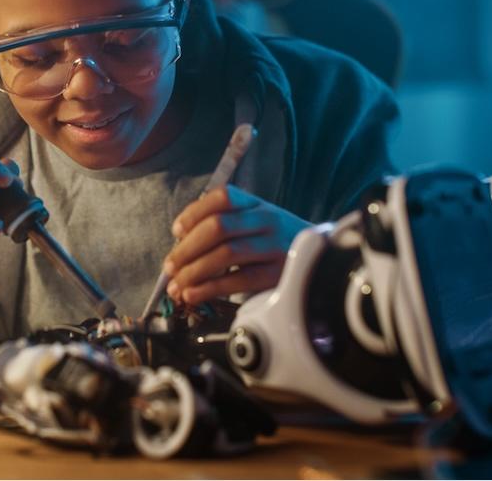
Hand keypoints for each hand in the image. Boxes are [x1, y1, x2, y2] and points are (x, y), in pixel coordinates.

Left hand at [163, 185, 309, 304]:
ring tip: (177, 286)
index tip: (176, 230)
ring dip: (194, 272)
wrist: (322, 259)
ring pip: (226, 254)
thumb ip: (223, 226)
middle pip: (219, 227)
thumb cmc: (275, 242)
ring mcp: (274, 247)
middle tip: (170, 267)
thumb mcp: (254, 223)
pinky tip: (194, 295)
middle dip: (187, 249)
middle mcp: (267, 220)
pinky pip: (238, 281)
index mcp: (257, 204)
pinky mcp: (277, 275)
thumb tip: (180, 245)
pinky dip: (210, 289)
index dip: (194, 212)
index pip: (222, 197)